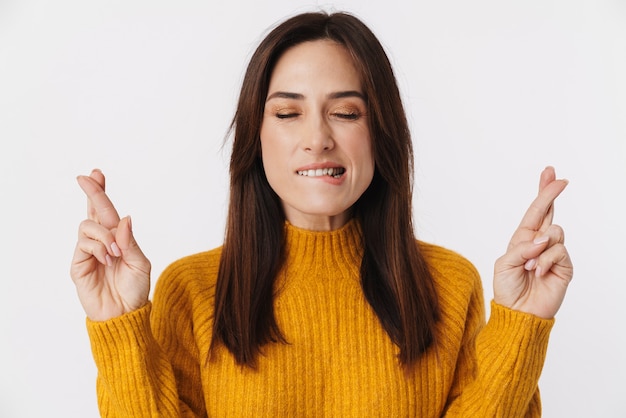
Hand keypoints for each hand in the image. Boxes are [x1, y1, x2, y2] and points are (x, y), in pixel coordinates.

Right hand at [70, 169, 150, 320]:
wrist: (124, 313)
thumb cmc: (135, 290)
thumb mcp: (140, 263)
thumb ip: (131, 242)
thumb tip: (125, 218)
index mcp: (119, 238)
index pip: (108, 211)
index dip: (101, 192)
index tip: (97, 174)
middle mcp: (103, 241)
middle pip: (92, 211)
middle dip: (91, 192)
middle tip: (87, 178)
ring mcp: (89, 251)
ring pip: (88, 226)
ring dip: (104, 235)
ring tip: (115, 253)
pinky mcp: (79, 264)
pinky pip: (84, 244)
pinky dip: (98, 248)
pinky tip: (106, 260)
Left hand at [493, 166, 572, 318]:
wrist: (518, 313)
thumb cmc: (507, 289)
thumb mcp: (505, 264)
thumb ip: (522, 248)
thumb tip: (543, 239)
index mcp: (523, 239)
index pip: (535, 211)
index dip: (543, 192)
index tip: (550, 173)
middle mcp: (539, 243)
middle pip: (550, 212)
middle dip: (552, 193)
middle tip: (560, 178)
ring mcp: (553, 254)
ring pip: (555, 232)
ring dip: (539, 248)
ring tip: (529, 266)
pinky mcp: (564, 266)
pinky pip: (559, 251)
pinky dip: (545, 261)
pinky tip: (538, 273)